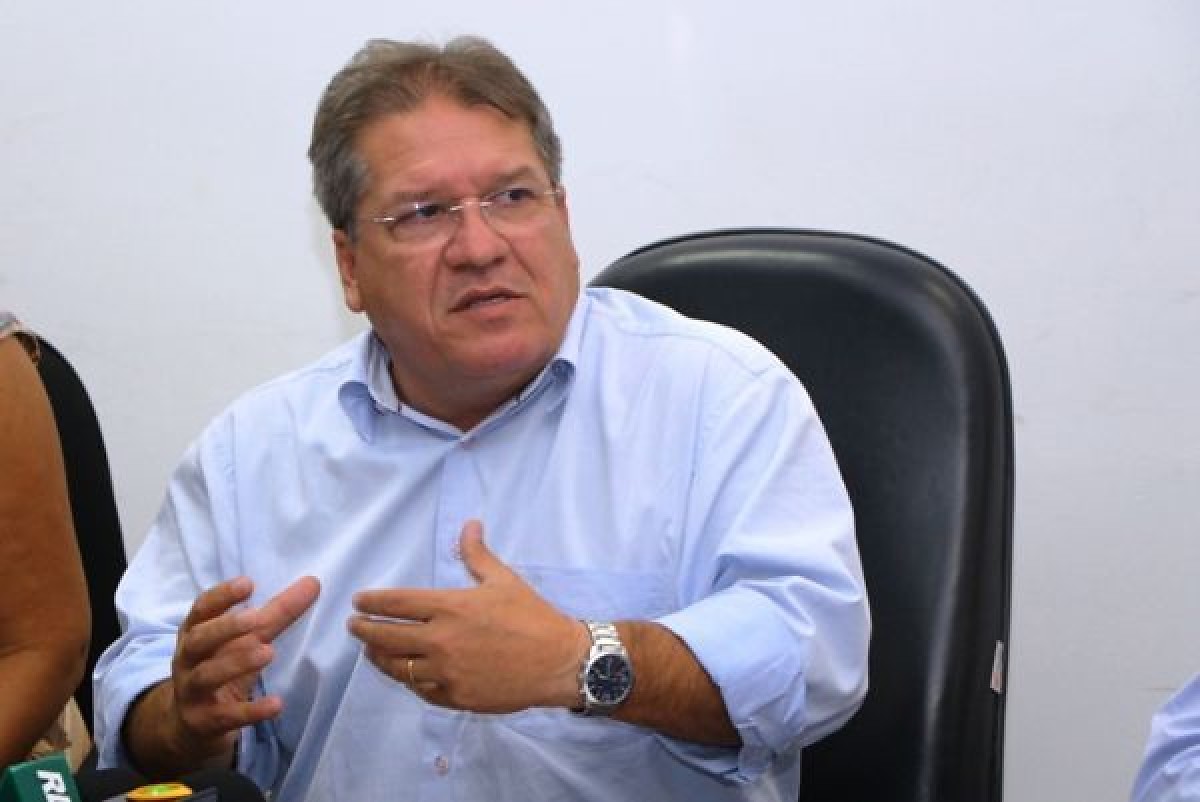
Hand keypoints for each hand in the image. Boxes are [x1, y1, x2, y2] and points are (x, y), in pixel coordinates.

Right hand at [165, 575, 319, 758]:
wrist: (192, 723)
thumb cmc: (221, 666)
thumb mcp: (245, 639)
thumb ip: (276, 612)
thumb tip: (314, 582)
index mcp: (195, 632)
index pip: (202, 609)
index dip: (221, 596)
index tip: (247, 583)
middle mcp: (188, 660)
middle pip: (198, 640)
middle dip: (224, 628)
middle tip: (255, 618)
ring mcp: (191, 692)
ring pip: (207, 676)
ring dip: (236, 664)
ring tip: (268, 652)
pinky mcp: (204, 722)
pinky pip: (226, 716)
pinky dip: (250, 711)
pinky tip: (276, 704)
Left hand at [348, 520, 588, 712]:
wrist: (560, 662)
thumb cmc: (532, 617)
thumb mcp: (504, 580)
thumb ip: (478, 554)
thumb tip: (470, 524)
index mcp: (451, 607)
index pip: (397, 604)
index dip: (372, 602)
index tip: (358, 601)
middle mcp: (442, 641)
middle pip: (386, 638)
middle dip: (364, 631)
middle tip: (354, 626)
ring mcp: (447, 673)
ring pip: (398, 668)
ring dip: (379, 658)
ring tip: (371, 652)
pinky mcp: (456, 697)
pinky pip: (420, 690)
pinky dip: (408, 680)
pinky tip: (405, 673)